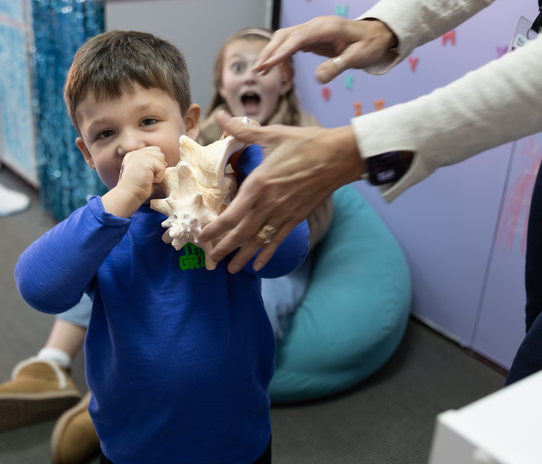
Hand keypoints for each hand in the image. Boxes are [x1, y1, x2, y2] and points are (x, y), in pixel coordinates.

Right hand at [102, 146, 165, 217]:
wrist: (128, 196)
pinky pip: (161, 167)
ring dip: (159, 171)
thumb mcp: (145, 174)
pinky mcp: (145, 160)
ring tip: (148, 178)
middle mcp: (135, 153)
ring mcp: (139, 155)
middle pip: (158, 151)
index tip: (148, 175)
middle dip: (158, 165)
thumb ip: (153, 166)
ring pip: (161, 157)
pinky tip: (149, 181)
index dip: (155, 163)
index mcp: (133, 155)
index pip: (152, 151)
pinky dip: (158, 177)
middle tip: (149, 176)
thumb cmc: (136, 189)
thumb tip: (166, 163)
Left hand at [197, 111, 362, 272]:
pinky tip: (259, 265)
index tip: (202, 235)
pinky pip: (278, 239)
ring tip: (232, 269)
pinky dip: (268, 253)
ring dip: (244, 256)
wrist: (339, 156)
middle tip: (211, 259)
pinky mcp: (296, 217)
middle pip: (242, 233)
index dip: (216, 228)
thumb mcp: (272, 134)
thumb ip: (243, 130)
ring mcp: (284, 213)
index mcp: (259, 184)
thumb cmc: (306, 143)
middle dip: (225, 248)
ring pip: (258, 240)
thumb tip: (220, 115)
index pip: (232, 214)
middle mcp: (269, 203)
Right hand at [253, 17, 397, 83]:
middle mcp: (316, 26)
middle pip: (284, 35)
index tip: (267, 65)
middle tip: (257, 71)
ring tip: (264, 72)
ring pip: (284, 39)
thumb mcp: (359, 57)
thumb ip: (338, 66)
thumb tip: (318, 78)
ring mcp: (312, 30)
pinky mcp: (311, 37)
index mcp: (327, 28)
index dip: (280, 52)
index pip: (297, 38)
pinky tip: (285, 73)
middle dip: (269, 53)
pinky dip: (283, 58)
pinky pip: (291, 45)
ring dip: (272, 55)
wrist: (376, 36)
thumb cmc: (370, 45)